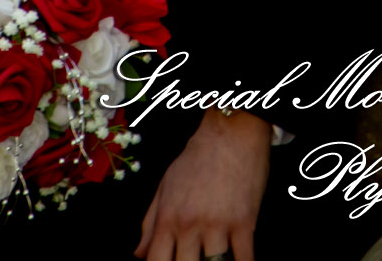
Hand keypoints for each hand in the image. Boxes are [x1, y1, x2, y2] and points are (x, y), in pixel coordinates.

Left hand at [133, 109, 270, 260]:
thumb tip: (137, 254)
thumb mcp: (166, 186)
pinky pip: (244, 259)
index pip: (156, 260)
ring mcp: (217, 225)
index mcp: (167, 217)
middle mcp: (189, 225)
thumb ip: (150, 223)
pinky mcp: (244, 223)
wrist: (230, 133)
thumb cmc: (196, 159)